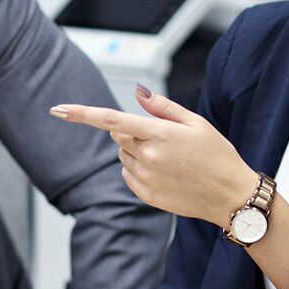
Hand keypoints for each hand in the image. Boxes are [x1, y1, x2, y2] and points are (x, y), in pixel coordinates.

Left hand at [51, 84, 255, 226]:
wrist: (231, 195)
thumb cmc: (218, 156)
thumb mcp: (196, 123)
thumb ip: (163, 107)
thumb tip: (138, 92)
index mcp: (160, 134)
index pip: (112, 120)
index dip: (81, 114)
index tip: (58, 109)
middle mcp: (149, 156)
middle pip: (118, 136)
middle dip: (132, 131)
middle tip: (162, 137)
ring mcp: (146, 178)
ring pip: (123, 155)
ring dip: (136, 151)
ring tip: (170, 158)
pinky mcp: (146, 195)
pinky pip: (128, 175)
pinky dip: (138, 169)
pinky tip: (165, 172)